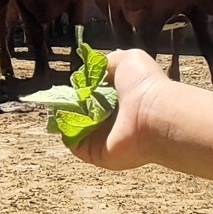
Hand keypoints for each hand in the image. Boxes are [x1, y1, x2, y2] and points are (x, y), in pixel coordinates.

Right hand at [67, 47, 169, 170]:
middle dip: (69, 101)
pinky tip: (60, 115)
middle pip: (82, 111)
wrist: (155, 115)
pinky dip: (63, 131)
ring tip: (57, 101)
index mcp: (121, 99)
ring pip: (74, 127)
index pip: (95, 95)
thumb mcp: (128, 60)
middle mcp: (112, 120)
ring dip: (63, 115)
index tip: (72, 82)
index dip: (81, 88)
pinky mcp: (95, 153)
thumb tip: (90, 70)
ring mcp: (103, 138)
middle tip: (60, 93)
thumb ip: (108, 63)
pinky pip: (72, 143)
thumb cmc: (145, 85)